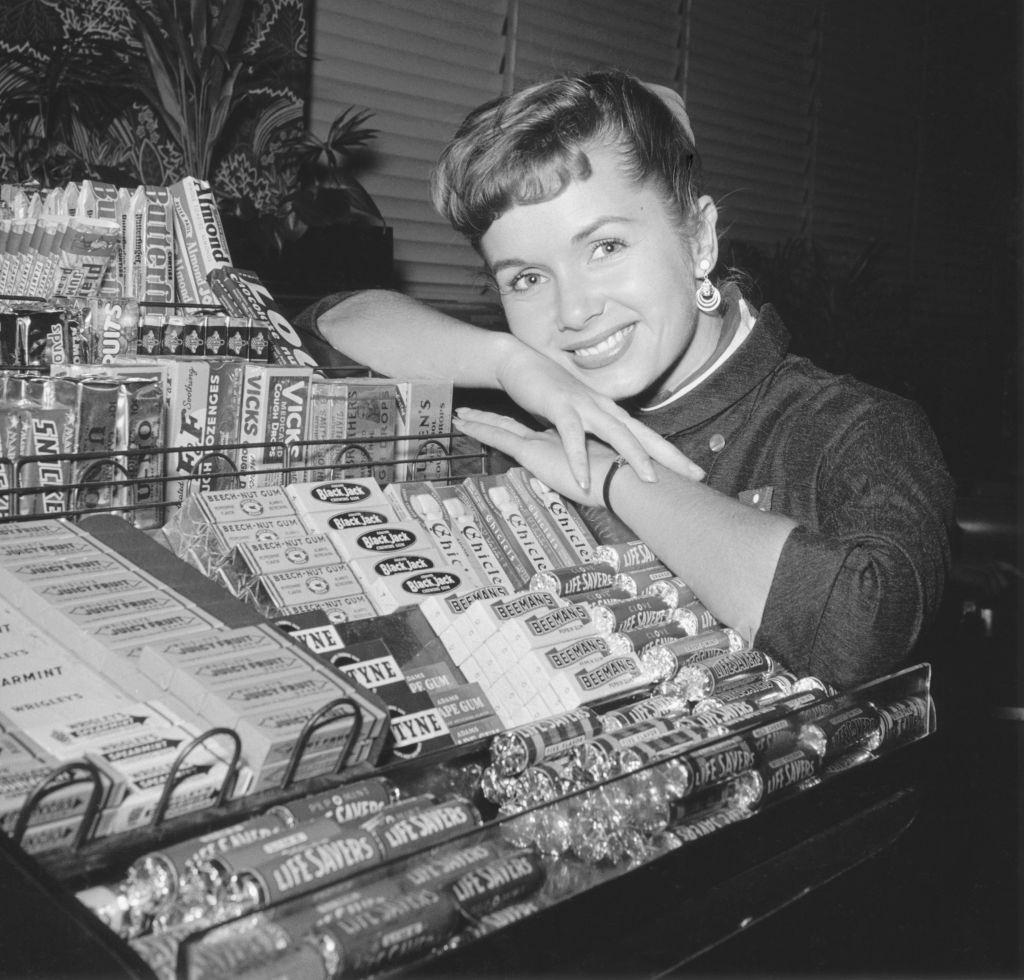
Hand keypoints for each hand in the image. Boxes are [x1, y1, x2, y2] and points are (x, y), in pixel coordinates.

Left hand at [453, 408, 622, 507]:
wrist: (623, 481)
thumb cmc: (619, 483)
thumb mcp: (602, 475)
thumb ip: (590, 473)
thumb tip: (591, 482)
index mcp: (569, 441)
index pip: (539, 430)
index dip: (521, 425)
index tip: (508, 422)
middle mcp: (553, 435)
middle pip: (516, 423)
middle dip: (494, 417)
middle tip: (472, 412)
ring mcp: (541, 441)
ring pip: (503, 426)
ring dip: (480, 420)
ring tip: (460, 416)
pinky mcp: (533, 450)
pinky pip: (499, 437)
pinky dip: (480, 430)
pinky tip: (463, 425)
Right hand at [494, 344, 704, 490]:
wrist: (519, 363)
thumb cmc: (547, 391)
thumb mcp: (576, 417)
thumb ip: (591, 433)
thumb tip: (605, 455)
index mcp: (608, 411)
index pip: (645, 434)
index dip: (670, 453)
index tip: (693, 472)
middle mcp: (602, 407)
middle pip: (642, 433)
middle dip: (669, 455)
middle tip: (694, 475)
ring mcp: (583, 405)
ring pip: (615, 432)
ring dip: (633, 456)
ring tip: (650, 479)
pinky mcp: (559, 406)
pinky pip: (571, 436)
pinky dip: (578, 458)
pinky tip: (582, 480)